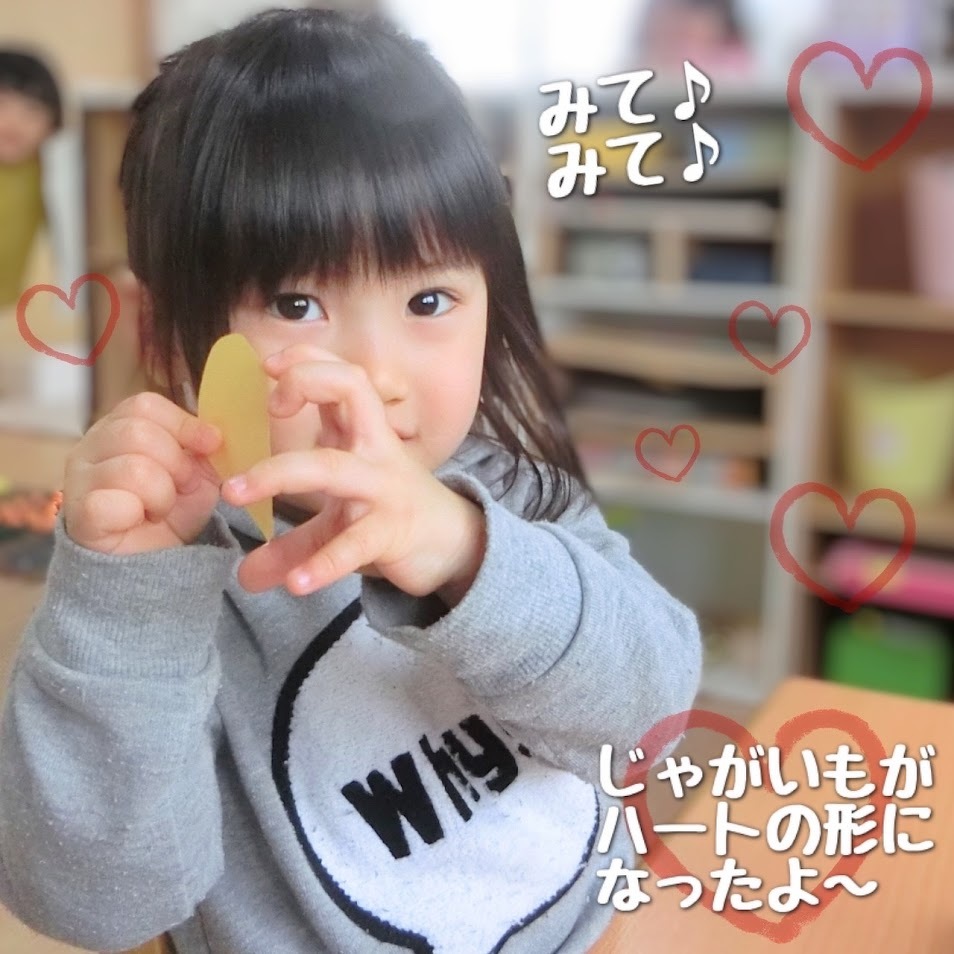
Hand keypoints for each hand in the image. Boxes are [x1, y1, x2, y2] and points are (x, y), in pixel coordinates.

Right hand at [63, 392, 222, 554]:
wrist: (150, 562)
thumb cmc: (169, 510)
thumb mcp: (196, 474)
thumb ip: (202, 450)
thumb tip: (213, 436)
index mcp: (118, 427)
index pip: (144, 405)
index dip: (184, 423)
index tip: (211, 445)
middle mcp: (90, 447)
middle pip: (138, 432)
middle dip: (176, 463)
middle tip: (182, 487)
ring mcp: (78, 480)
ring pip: (133, 469)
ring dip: (162, 493)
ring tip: (160, 508)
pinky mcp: (79, 515)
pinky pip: (114, 502)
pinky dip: (139, 513)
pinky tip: (139, 521)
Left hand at [221, 345, 485, 602]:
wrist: (452, 546)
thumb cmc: (392, 514)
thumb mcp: (340, 519)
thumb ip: (294, 542)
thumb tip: (246, 576)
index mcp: (363, 434)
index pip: (342, 375)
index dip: (307, 359)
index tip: (268, 366)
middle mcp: (375, 450)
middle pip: (350, 391)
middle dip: (305, 384)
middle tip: (268, 406)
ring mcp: (384, 488)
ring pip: (332, 466)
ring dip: (279, 473)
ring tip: (234, 493)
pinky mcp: (390, 530)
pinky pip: (353, 544)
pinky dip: (322, 563)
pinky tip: (295, 584)